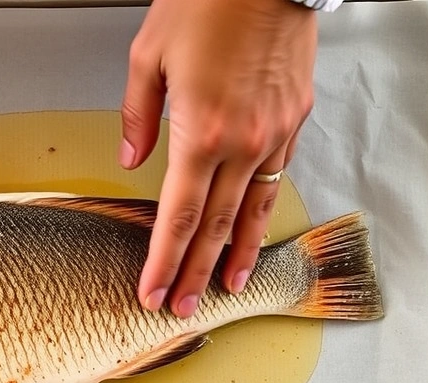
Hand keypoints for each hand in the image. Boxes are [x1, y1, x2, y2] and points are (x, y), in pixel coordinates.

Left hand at [119, 0, 317, 316]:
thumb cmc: (208, 2)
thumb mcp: (147, 55)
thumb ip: (137, 116)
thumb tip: (132, 159)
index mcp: (201, 132)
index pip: (179, 216)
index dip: (164, 261)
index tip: (153, 292)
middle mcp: (243, 143)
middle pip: (216, 227)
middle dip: (195, 273)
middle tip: (182, 307)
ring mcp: (275, 134)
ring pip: (254, 211)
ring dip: (238, 255)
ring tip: (226, 287)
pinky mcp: (295, 119)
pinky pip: (277, 178)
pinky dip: (264, 213)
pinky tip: (255, 230)